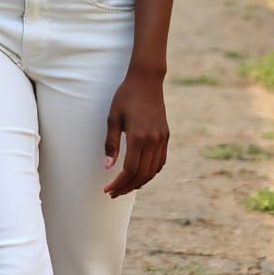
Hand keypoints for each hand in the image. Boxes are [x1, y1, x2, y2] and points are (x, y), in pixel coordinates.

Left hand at [103, 69, 168, 196]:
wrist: (146, 81)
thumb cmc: (125, 96)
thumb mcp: (113, 118)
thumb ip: (111, 143)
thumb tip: (108, 167)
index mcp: (138, 137)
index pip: (129, 170)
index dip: (118, 183)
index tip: (107, 190)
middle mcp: (153, 142)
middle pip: (141, 175)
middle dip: (127, 187)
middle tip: (113, 193)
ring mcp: (162, 140)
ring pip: (153, 171)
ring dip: (139, 182)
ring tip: (125, 187)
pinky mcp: (166, 137)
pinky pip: (160, 162)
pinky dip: (150, 172)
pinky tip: (140, 175)